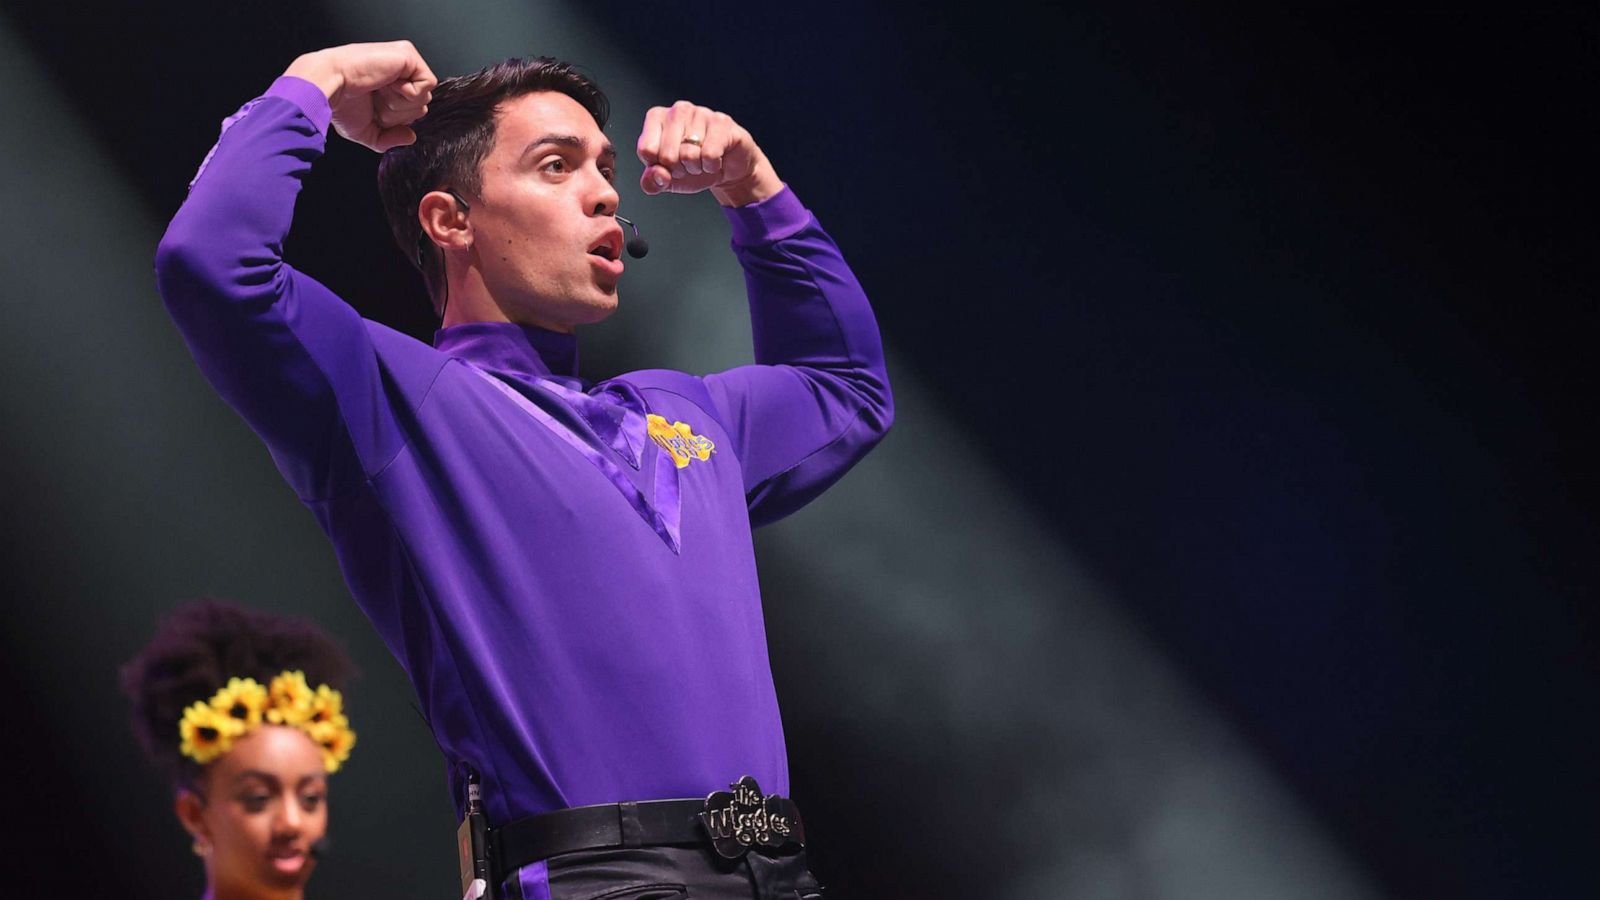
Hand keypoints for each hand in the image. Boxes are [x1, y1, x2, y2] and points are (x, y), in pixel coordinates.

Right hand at [283, 41, 436, 151]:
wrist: (329, 85)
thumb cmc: (340, 104)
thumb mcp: (366, 131)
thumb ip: (390, 138)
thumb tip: (411, 137)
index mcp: (389, 86)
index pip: (412, 110)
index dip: (395, 119)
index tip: (372, 108)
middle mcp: (398, 72)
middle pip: (421, 106)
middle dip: (398, 113)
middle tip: (375, 98)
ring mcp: (404, 61)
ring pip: (425, 97)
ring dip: (399, 103)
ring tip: (379, 90)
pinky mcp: (408, 54)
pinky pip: (428, 83)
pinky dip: (408, 92)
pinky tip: (388, 83)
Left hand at [636, 101, 782, 206]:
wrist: (726, 167)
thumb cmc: (692, 167)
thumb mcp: (667, 179)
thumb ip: (652, 181)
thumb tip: (658, 175)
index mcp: (657, 117)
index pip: (646, 150)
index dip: (659, 167)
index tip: (669, 164)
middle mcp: (677, 110)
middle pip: (667, 155)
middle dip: (679, 169)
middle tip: (688, 164)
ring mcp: (701, 113)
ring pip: (689, 155)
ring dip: (697, 167)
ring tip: (702, 160)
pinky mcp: (721, 122)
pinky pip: (710, 155)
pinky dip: (712, 166)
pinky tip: (715, 159)